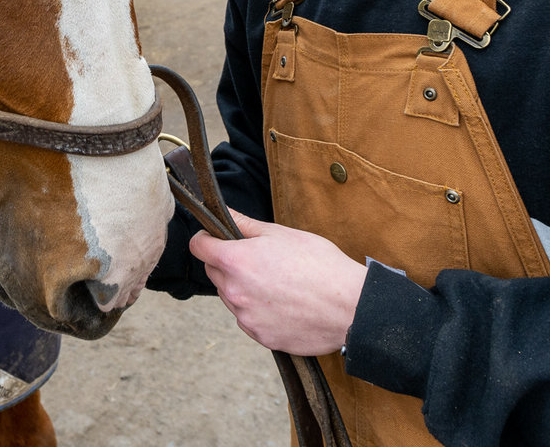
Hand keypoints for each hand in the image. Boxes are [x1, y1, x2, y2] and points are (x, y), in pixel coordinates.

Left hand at [189, 209, 366, 356]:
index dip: (207, 239)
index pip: (198, 247)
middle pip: (214, 273)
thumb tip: (222, 212)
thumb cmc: (321, 266)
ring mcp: (247, 318)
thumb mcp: (282, 234)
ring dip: (243, 289)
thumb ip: (245, 225)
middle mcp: (234, 292)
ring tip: (277, 284)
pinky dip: (259, 311)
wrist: (351, 308)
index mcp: (236, 261)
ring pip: (231, 298)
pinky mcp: (261, 337)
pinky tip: (283, 304)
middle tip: (259, 260)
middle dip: (228, 264)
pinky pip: (249, 320)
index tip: (217, 238)